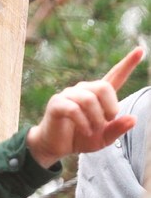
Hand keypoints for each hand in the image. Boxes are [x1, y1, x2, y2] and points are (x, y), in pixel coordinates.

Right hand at [26, 47, 144, 167]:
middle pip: (103, 87)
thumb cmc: (79, 139)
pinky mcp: (56, 104)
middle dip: (110, 107)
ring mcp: (68, 95)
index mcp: (97, 95)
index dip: (128, 64)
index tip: (140, 50)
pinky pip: (74, 109)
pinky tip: (85, 131)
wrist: (56, 147)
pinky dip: (83, 123)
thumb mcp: (104, 138)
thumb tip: (133, 119)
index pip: (115, 75)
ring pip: (89, 99)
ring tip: (93, 130)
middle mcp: (83, 90)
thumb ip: (117, 129)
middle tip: (107, 121)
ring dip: (96, 118)